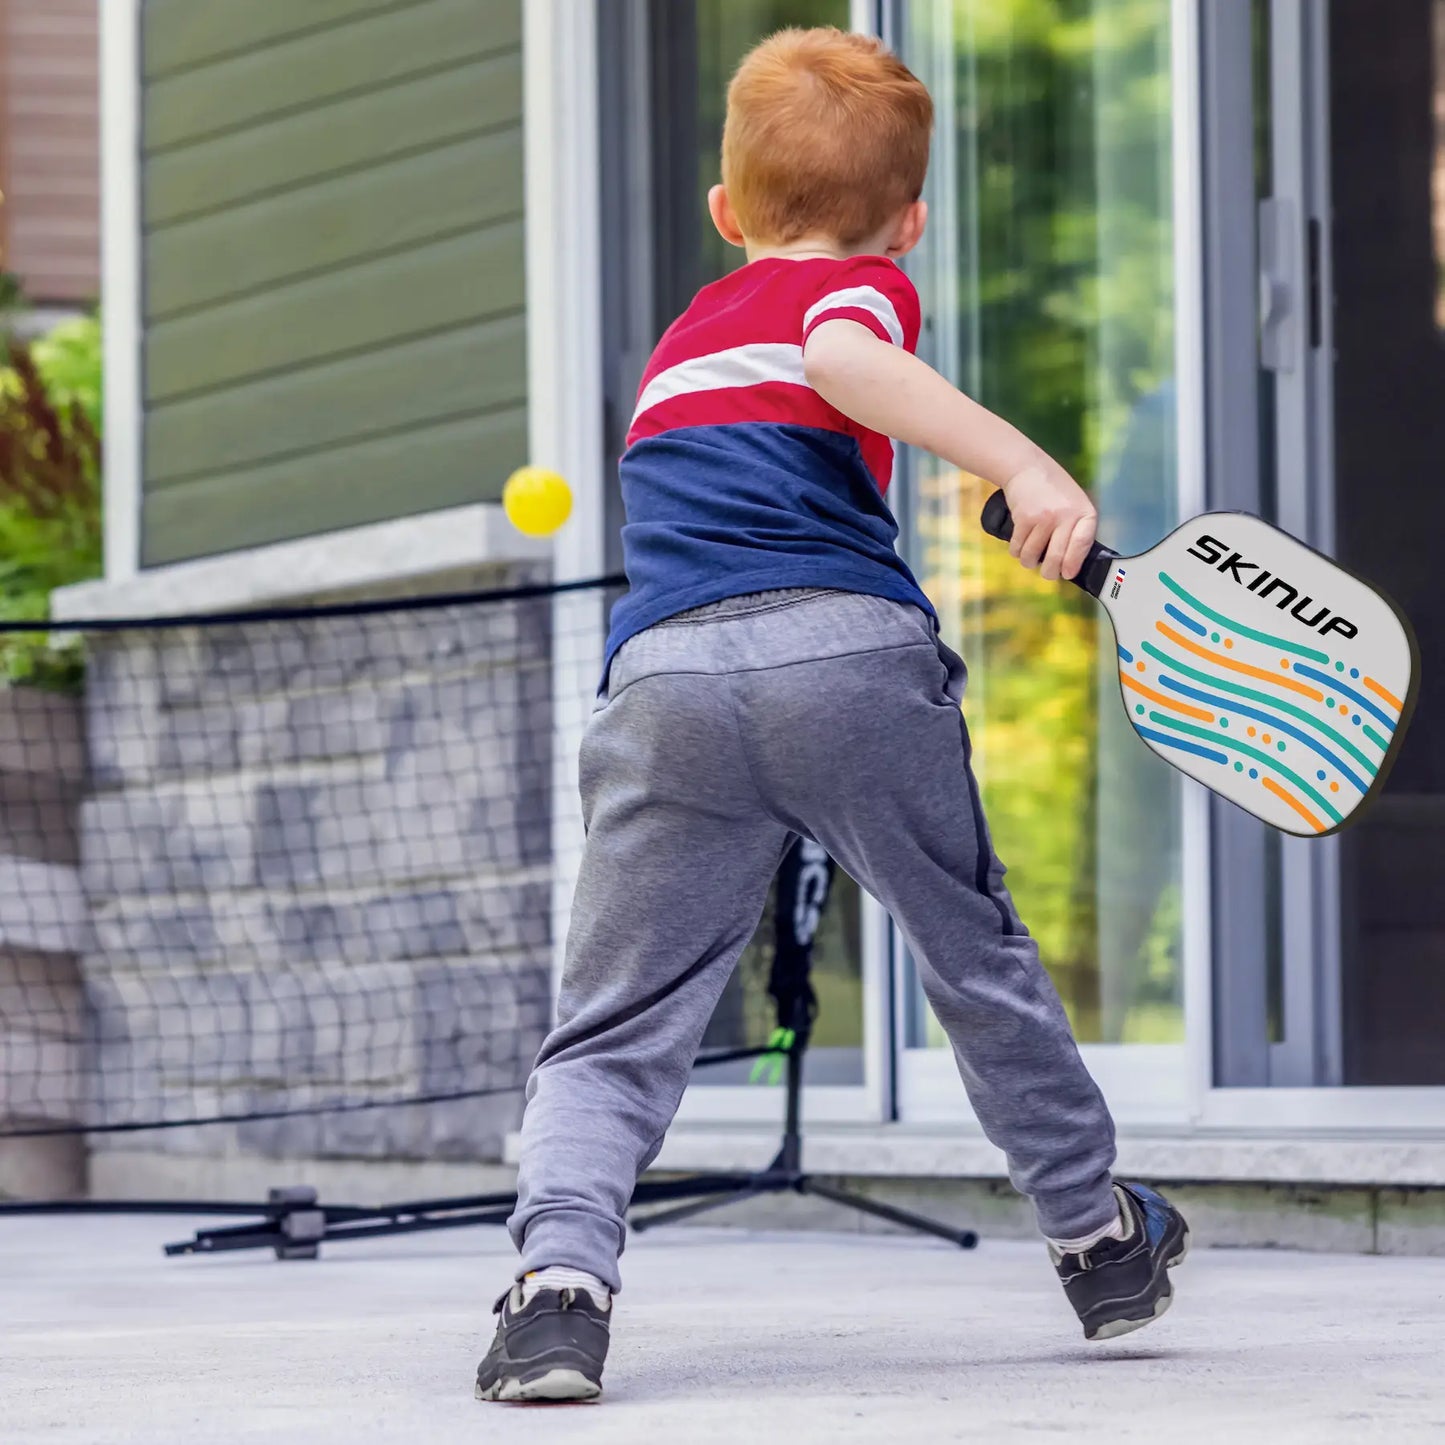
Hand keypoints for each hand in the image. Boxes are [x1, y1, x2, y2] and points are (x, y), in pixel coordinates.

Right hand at [1001, 463, 1097, 581]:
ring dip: (1029, 561)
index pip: (1082, 544)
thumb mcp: (1074, 503)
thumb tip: (1071, 562)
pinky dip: (1016, 551)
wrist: (1027, 468)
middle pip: (1056, 557)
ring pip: (1032, 556)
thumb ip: (1076, 527)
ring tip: (1030, 556)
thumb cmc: (1053, 489)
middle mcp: (1065, 516)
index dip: (1074, 563)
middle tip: (1048, 573)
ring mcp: (1044, 518)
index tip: (1068, 574)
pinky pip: (1018, 548)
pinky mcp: (1024, 519)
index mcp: (1084, 512)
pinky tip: (1020, 545)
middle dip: (1050, 573)